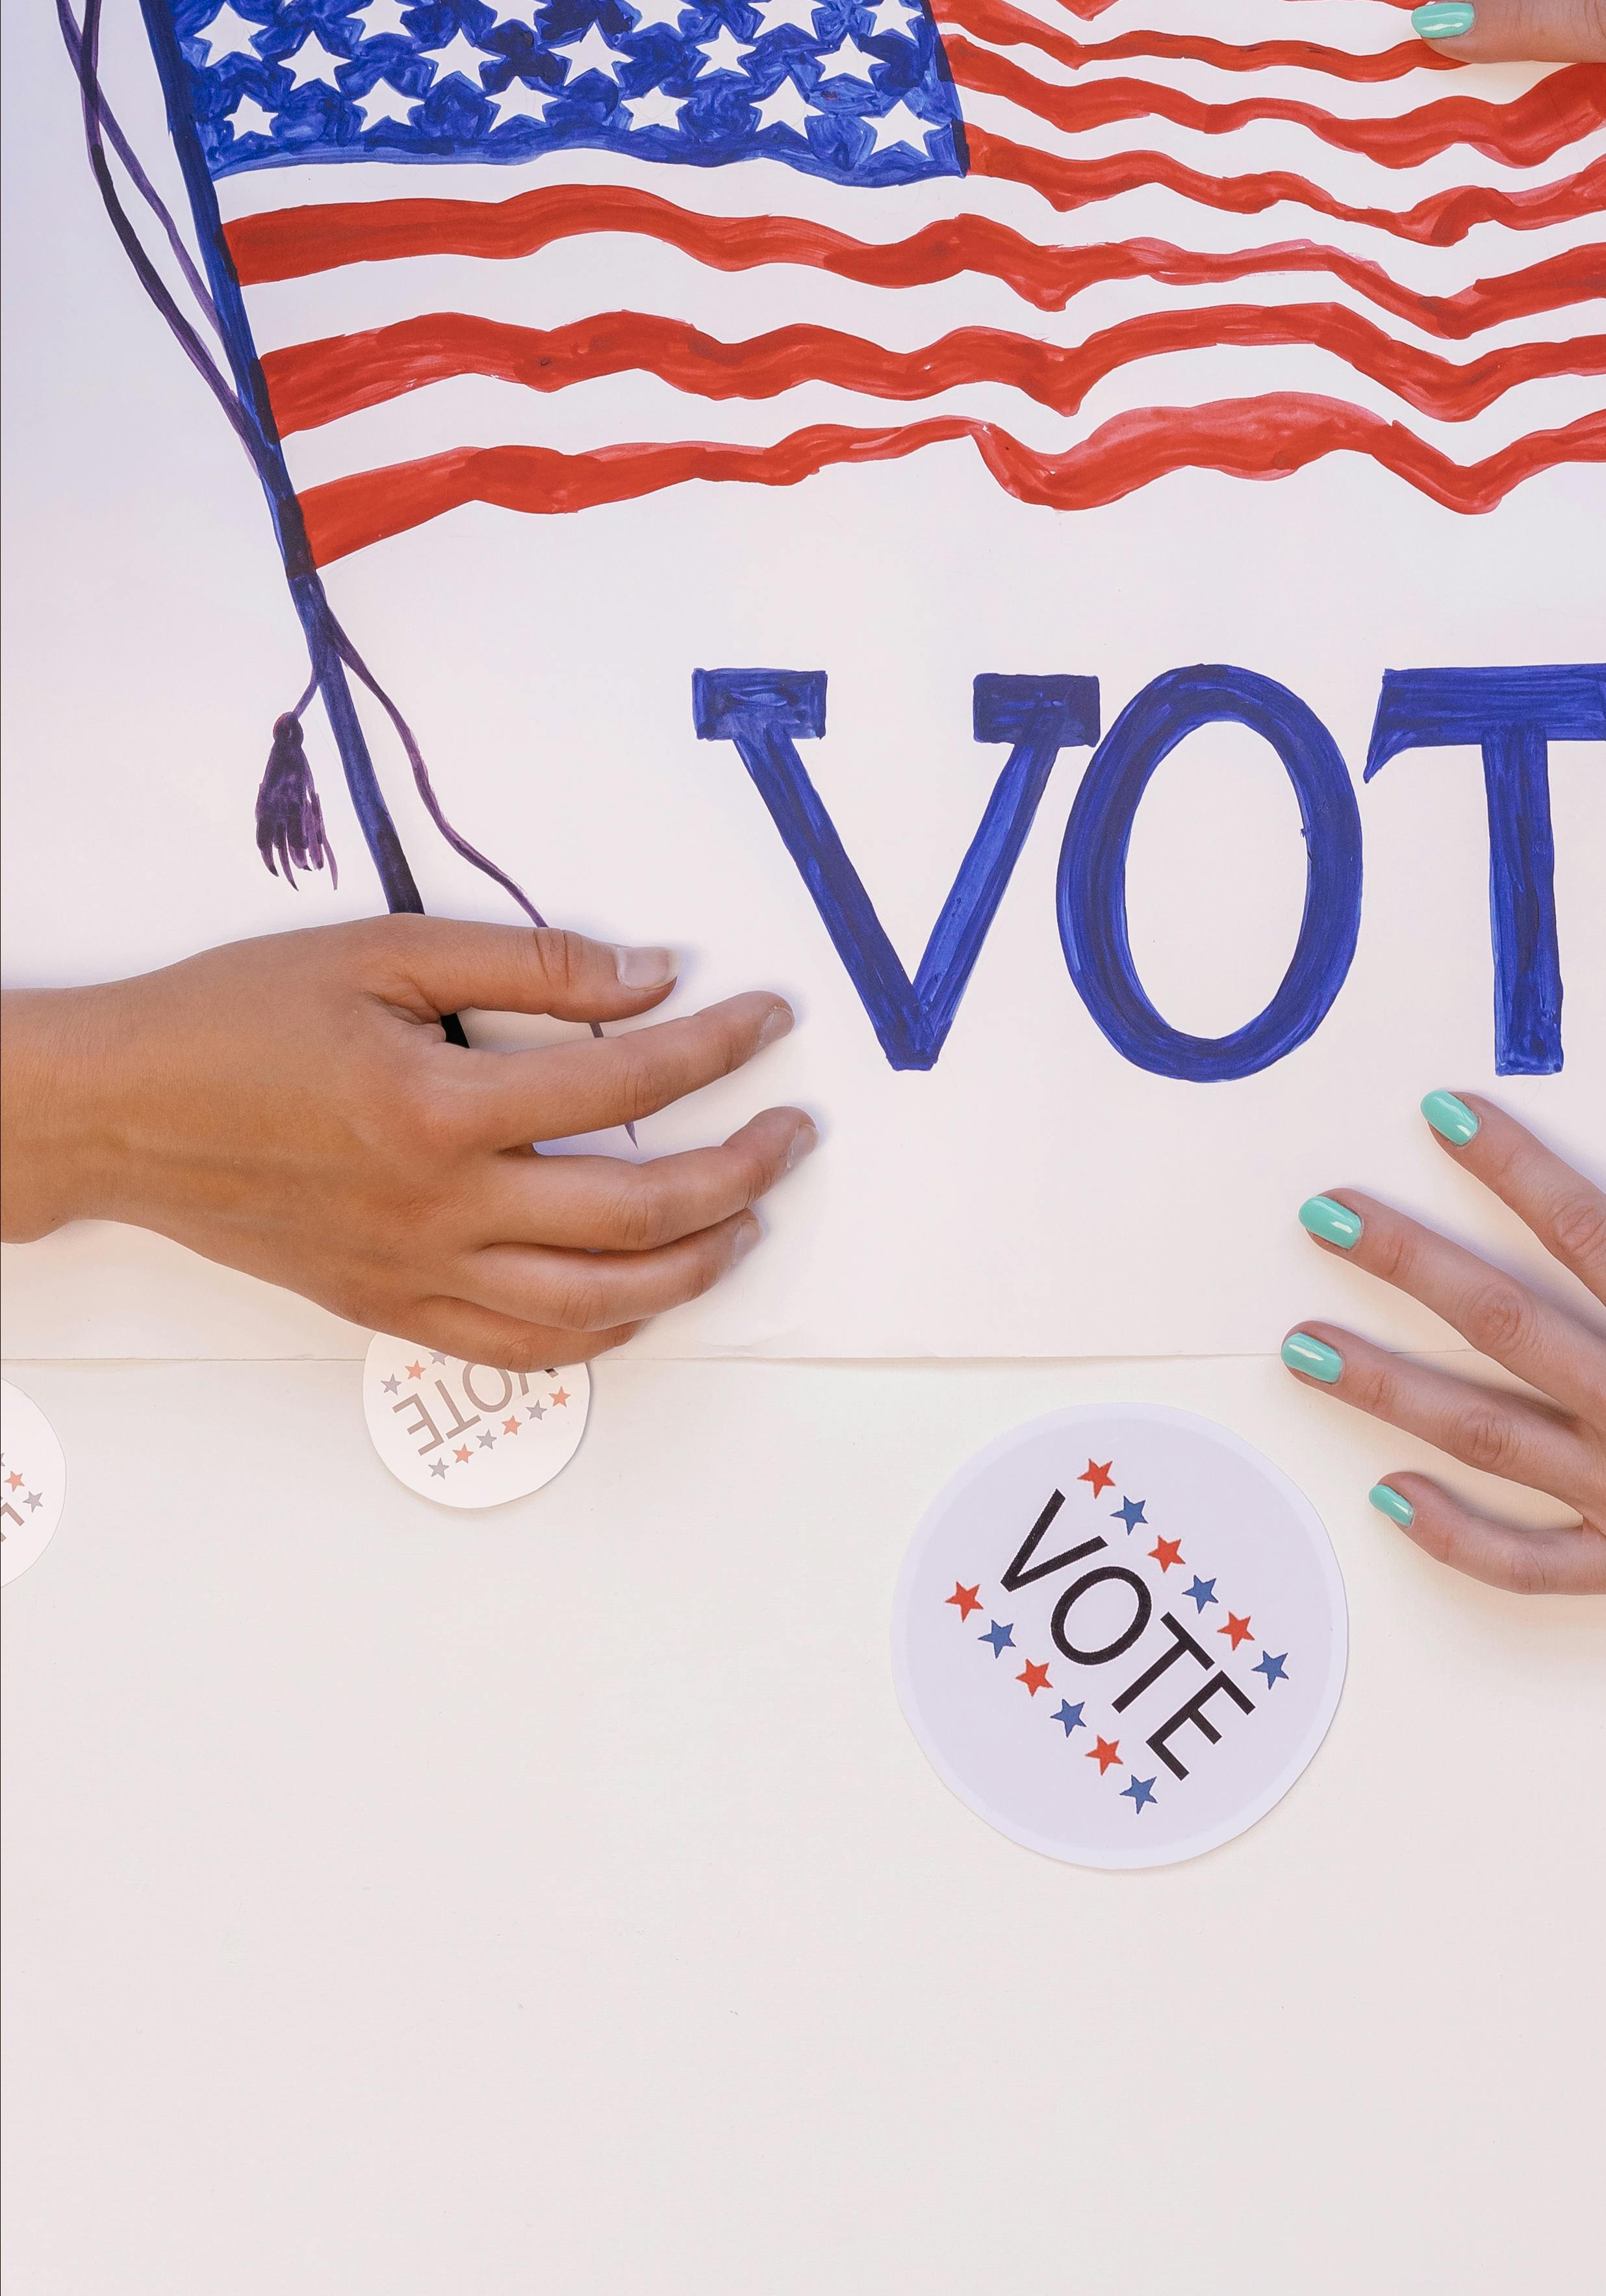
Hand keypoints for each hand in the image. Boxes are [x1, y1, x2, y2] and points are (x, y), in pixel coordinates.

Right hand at [0, 920, 809, 1360]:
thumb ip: (530, 964)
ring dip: (692, 1267)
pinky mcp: (389, 1309)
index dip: (717, 1046)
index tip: (768, 1017)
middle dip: (740, 1169)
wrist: (123, 1110)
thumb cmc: (238, 1018)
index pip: (625, 1077)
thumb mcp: (384, 949)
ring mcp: (415, 1273)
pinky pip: (521, 1346)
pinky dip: (601, 1329)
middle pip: (637, 1214)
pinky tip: (640, 1294)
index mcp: (439, 1108)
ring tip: (744, 1219)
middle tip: (792, 1132)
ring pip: (594, 1305)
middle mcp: (438, 1208)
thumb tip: (652, 975)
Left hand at [1281, 1063, 1605, 1836]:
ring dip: (1385, 1391)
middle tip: (1322, 1216)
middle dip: (1404, 1265)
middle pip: (1503, 1328)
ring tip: (1300, 1348)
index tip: (1442, 1118)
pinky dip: (1452, 1536)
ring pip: (1485, 1441)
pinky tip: (1386, 1499)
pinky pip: (1525, 1563)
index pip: (1590, 1237)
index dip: (1514, 1170)